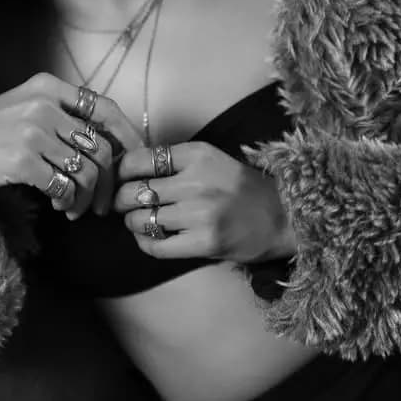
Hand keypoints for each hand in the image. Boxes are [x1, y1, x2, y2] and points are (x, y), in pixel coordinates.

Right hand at [0, 73, 143, 214]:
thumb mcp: (23, 108)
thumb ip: (61, 118)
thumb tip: (107, 146)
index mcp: (48, 87)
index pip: (105, 109)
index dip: (128, 137)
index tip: (134, 162)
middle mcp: (44, 104)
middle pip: (101, 146)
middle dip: (108, 182)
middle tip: (102, 205)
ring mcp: (32, 131)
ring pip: (86, 170)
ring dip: (86, 198)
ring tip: (74, 209)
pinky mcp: (21, 160)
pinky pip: (63, 186)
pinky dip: (67, 201)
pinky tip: (58, 206)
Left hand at [112, 141, 288, 262]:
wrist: (282, 217)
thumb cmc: (241, 189)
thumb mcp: (211, 161)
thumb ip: (175, 162)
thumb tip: (128, 169)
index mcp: (197, 155)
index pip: (138, 160)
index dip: (120, 172)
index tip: (119, 179)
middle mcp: (196, 181)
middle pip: (133, 191)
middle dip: (120, 200)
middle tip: (123, 204)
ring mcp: (200, 213)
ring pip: (140, 219)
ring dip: (133, 222)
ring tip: (140, 220)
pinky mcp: (204, 242)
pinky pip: (155, 245)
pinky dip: (145, 242)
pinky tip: (149, 237)